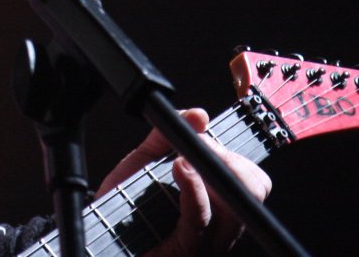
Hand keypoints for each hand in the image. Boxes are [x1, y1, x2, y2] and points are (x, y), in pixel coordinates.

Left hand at [96, 108, 271, 255]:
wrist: (103, 237)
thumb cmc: (127, 206)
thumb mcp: (145, 163)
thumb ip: (166, 136)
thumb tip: (198, 115)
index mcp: (218, 203)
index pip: (254, 179)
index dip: (237, 155)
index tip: (206, 138)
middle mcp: (222, 225)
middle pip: (255, 189)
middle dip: (232, 160)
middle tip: (201, 146)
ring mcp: (209, 240)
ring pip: (235, 205)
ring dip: (214, 171)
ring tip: (185, 156)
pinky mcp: (188, 249)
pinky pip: (200, 217)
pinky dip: (193, 188)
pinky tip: (180, 168)